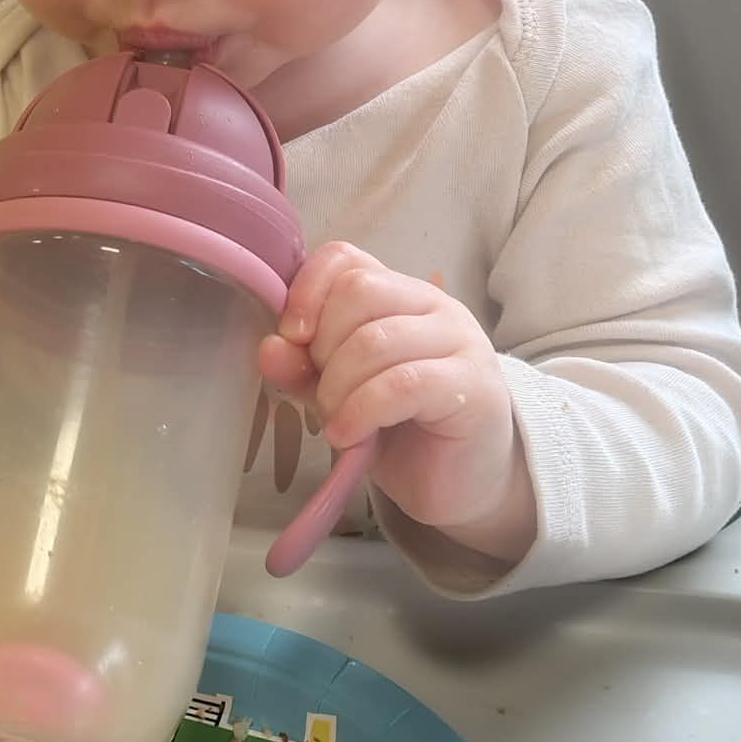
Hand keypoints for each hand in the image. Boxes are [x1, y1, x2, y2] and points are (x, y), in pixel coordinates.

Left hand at [259, 243, 535, 563]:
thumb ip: (304, 367)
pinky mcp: (471, 386)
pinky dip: (361, 412)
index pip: (345, 257)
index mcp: (399, 295)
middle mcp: (434, 306)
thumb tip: (269, 348)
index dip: (306, 290)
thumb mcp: (339, 394)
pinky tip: (350, 436)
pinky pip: (402, 383)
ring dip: (338, 388)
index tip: (291, 336)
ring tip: (337, 422)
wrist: (462, 484)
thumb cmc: (400, 430)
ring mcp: (459, 341)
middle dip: (322, 346)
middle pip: (358, 291)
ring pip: (376, 340)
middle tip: (323, 393)